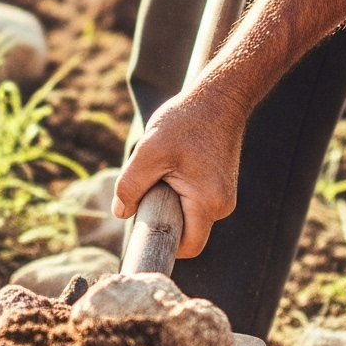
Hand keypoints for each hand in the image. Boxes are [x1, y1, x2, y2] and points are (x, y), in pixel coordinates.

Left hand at [112, 82, 245, 258]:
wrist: (219, 98)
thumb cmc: (186, 121)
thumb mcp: (149, 152)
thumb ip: (131, 186)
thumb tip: (121, 213)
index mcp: (209, 203)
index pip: (188, 247)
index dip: (162, 243)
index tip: (142, 229)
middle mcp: (223, 205)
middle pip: (187, 232)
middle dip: (163, 217)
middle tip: (149, 187)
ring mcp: (224, 196)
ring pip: (189, 215)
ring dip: (170, 202)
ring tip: (164, 169)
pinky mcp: (220, 186)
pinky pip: (195, 202)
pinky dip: (179, 191)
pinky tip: (175, 165)